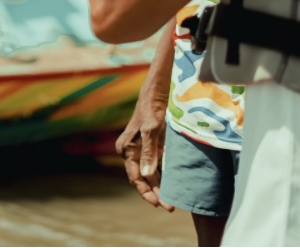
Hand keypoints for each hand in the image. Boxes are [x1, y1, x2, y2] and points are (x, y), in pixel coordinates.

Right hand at [116, 95, 171, 210]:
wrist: (156, 91)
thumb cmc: (151, 108)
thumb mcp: (151, 130)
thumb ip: (149, 152)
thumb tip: (147, 175)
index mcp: (127, 149)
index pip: (136, 178)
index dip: (147, 192)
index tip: (158, 204)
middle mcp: (131, 151)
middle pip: (143, 178)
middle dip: (155, 193)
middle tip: (169, 207)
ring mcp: (142, 148)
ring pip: (150, 173)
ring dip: (160, 186)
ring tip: (172, 200)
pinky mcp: (152, 145)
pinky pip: (156, 164)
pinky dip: (163, 175)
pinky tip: (173, 184)